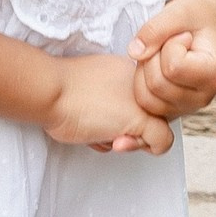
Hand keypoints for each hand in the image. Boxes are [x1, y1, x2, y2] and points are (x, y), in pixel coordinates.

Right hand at [45, 54, 174, 154]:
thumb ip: (113, 94)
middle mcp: (142, 81)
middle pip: (152, 113)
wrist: (53, 90)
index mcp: (129, 68)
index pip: (145, 98)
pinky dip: (143, 149)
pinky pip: (162, 142)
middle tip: (108, 129)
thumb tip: (117, 118)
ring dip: (133, 140)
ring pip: (158, 128)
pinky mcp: (142, 118)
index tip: (107, 115)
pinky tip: (117, 141)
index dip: (129, 114)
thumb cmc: (62, 90)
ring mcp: (144, 99)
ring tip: (104, 132)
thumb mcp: (95, 83)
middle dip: (132, 128)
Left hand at [128, 0, 215, 120]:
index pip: (173, 67)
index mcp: (214, 75)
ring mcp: (186, 107)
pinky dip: (141, 79)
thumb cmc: (194, 17)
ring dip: (146, 68)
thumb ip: (156, 28)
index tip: (184, 34)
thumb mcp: (179, 11)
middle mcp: (204, 98)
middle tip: (170, 42)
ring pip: (146, 96)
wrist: (201, 25)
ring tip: (163, 53)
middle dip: (154, 56)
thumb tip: (134, 52)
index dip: (169, 44)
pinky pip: (142, 100)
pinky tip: (156, 64)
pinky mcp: (170, 109)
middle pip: (157, 84)